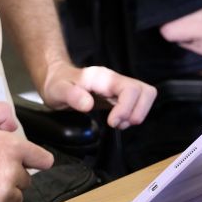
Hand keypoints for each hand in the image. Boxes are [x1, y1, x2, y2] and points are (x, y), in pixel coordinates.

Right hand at [0, 102, 52, 201]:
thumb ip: (1, 113)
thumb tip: (13, 127)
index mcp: (12, 148)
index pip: (44, 161)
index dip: (35, 159)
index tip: (27, 160)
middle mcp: (11, 171)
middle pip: (27, 180)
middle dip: (14, 174)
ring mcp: (0, 193)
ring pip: (17, 197)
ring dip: (7, 192)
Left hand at [39, 61, 156, 129]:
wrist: (55, 79)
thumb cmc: (57, 84)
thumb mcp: (57, 91)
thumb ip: (72, 95)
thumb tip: (87, 104)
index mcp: (103, 78)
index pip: (130, 89)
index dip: (126, 108)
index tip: (112, 122)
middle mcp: (114, 80)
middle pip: (145, 91)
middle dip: (137, 112)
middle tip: (118, 124)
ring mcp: (118, 87)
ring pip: (145, 96)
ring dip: (137, 114)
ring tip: (118, 123)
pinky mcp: (119, 95)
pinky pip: (138, 102)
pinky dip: (133, 115)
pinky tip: (118, 121)